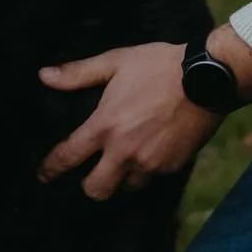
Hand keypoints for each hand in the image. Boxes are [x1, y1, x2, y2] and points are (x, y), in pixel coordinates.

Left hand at [37, 41, 221, 200]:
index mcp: (105, 126)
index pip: (69, 157)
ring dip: (121, 178)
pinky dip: (146, 170)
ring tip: (123, 161)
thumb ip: (78, 73)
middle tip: (91, 172)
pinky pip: (152, 178)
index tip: (44, 175)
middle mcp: (125, 151)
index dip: (51, 168)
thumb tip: (44, 76)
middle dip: (89, 185)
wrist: (208, 78)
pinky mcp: (172, 167)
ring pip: (126, 187)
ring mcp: (150, 163)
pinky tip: (149, 152)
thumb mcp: (116, 61)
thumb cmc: (160, 66)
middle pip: (96, 190)